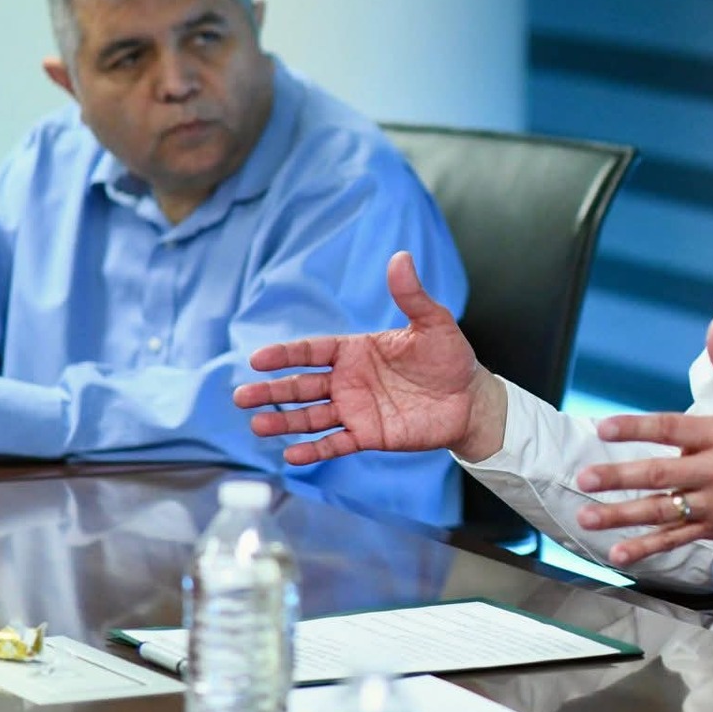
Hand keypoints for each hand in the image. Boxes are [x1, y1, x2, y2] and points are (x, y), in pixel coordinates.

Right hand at [232, 251, 508, 463]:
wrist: (470, 399)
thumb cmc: (450, 358)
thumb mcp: (433, 324)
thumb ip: (411, 295)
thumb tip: (400, 257)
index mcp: (356, 351)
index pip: (312, 351)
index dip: (286, 355)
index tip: (258, 359)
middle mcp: (348, 380)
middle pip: (302, 386)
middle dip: (272, 391)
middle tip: (242, 396)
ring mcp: (356, 409)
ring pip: (311, 416)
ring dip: (284, 422)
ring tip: (257, 426)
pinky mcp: (369, 435)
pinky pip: (336, 443)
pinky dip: (315, 450)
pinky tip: (292, 455)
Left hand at [569, 318, 712, 565]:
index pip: (672, 429)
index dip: (637, 428)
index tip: (604, 427)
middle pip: (660, 475)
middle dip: (619, 477)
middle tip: (583, 478)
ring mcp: (712, 504)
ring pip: (661, 511)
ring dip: (622, 515)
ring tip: (586, 517)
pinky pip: (676, 539)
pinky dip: (647, 547)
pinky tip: (618, 554)